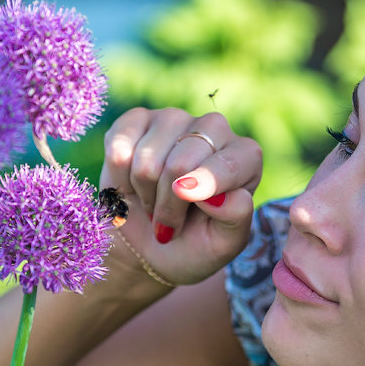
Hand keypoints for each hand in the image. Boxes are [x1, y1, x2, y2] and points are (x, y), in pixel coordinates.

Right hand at [100, 108, 261, 285]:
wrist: (148, 245)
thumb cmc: (194, 244)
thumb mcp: (224, 243)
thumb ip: (235, 217)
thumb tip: (218, 195)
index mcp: (245, 157)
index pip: (228, 164)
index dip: (203, 189)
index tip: (191, 205)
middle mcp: (214, 129)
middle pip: (180, 164)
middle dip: (168, 204)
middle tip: (170, 220)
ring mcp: (174, 120)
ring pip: (147, 159)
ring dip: (145, 193)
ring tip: (154, 203)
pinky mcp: (137, 120)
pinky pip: (119, 147)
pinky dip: (120, 178)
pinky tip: (132, 184)